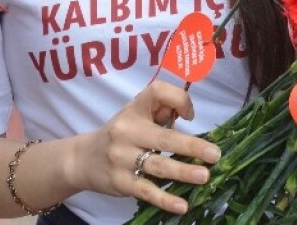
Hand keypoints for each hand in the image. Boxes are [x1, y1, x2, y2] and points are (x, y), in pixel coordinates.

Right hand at [70, 81, 219, 215]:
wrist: (82, 159)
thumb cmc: (119, 135)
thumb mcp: (134, 116)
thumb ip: (159, 112)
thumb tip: (186, 113)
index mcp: (134, 109)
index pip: (156, 92)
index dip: (178, 99)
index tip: (190, 116)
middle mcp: (127, 131)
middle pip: (163, 138)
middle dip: (191, 146)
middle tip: (214, 155)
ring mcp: (122, 158)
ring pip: (157, 165)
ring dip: (183, 172)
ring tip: (204, 176)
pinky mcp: (120, 182)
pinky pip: (146, 191)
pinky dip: (165, 199)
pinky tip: (182, 205)